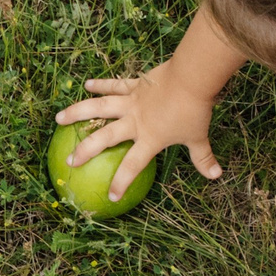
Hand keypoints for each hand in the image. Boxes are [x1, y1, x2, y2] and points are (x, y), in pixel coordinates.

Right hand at [52, 64, 222, 200]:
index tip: (110, 197)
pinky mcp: (134, 85)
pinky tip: (86, 84)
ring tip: (58, 118)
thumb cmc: (195, 110)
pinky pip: (114, 85)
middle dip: (85, 150)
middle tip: (70, 161)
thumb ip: (203, 158)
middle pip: (104, 137)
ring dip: (77, 112)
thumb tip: (216, 176)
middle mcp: (135, 122)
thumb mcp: (199, 137)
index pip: (131, 165)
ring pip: (99, 108)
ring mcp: (131, 102)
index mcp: (149, 138)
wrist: (192, 78)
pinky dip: (100, 84)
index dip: (120, 182)